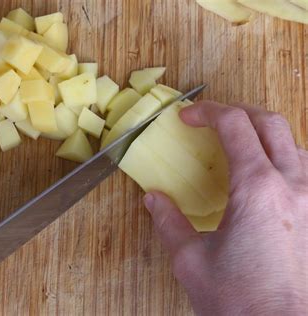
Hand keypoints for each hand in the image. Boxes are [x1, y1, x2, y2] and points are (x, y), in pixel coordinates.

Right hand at [144, 101, 306, 314]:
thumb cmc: (241, 303)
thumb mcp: (190, 261)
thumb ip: (168, 222)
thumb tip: (154, 200)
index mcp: (257, 190)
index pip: (234, 126)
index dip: (207, 112)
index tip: (188, 117)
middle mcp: (293, 187)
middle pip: (270, 123)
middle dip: (237, 112)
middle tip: (212, 120)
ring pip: (294, 143)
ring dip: (264, 134)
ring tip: (240, 145)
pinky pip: (307, 169)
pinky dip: (285, 158)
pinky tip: (269, 175)